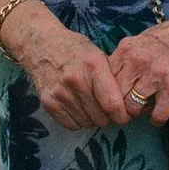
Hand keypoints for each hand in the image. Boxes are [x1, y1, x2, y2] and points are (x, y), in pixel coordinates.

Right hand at [1, 0, 133, 131]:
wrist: (40, 44)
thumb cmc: (74, 49)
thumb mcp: (98, 54)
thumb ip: (112, 78)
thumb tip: (128, 105)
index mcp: (93, 66)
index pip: (113, 104)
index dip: (123, 116)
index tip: (125, 116)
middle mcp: (76, 80)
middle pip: (101, 117)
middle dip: (110, 118)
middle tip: (109, 112)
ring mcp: (60, 93)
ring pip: (87, 123)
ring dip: (94, 120)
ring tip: (94, 108)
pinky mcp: (48, 102)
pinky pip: (71, 125)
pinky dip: (79, 121)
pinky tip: (80, 109)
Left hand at [107, 0, 168, 125]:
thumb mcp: (144, 38)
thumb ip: (128, 56)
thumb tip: (115, 77)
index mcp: (127, 48)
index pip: (104, 77)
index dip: (106, 92)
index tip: (112, 99)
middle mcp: (137, 61)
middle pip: (114, 95)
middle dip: (118, 107)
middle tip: (124, 112)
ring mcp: (155, 74)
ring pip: (132, 107)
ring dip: (137, 113)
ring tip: (143, 112)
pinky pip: (158, 113)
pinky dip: (157, 119)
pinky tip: (158, 117)